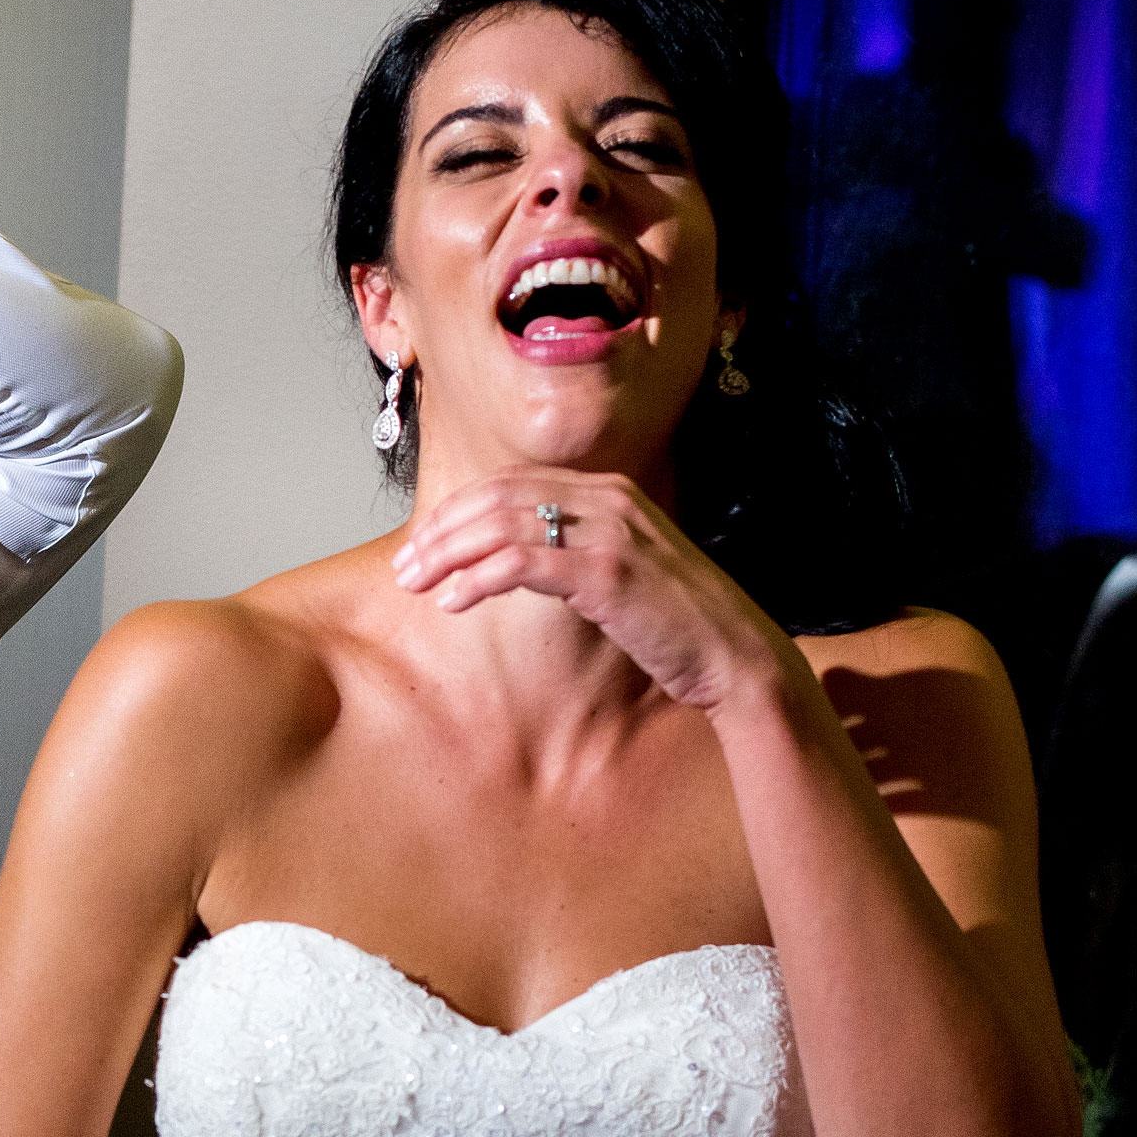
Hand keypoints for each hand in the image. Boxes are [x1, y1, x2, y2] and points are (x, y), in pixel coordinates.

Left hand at [389, 466, 791, 712]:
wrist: (733, 654)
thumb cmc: (671, 620)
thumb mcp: (618, 568)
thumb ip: (571, 548)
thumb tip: (505, 556)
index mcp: (609, 491)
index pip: (511, 482)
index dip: (457, 509)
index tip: (421, 541)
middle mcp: (609, 499)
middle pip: (498, 497)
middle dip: (441, 530)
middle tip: (404, 566)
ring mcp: (610, 532)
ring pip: (502, 525)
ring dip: (448, 555)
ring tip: (416, 584)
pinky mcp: (607, 572)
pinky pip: (521, 563)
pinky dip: (476, 580)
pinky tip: (453, 601)